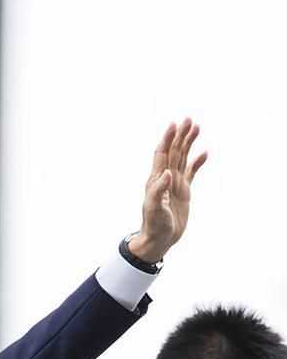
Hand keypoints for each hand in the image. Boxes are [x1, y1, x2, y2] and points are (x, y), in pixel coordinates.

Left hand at [129, 118, 207, 262]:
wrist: (159, 239)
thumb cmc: (154, 225)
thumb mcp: (154, 208)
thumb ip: (158, 190)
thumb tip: (167, 173)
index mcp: (156, 180)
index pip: (162, 154)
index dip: (167, 139)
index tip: (174, 124)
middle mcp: (165, 178)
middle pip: (173, 152)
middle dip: (180, 135)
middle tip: (189, 119)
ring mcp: (174, 184)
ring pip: (182, 158)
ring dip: (188, 143)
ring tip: (196, 128)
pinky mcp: (183, 192)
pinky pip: (191, 173)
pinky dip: (197, 162)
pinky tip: (204, 153)